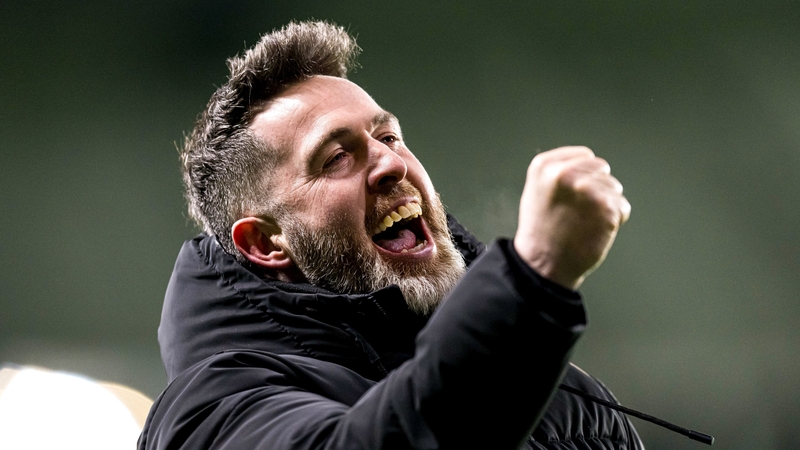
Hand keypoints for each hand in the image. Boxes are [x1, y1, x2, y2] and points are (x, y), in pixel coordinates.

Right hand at [514, 146, 630, 289]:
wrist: (543, 265)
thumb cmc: (540, 231)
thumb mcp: (537, 190)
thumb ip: (558, 171)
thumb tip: (588, 162)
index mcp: (545, 166)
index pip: (585, 155)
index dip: (583, 175)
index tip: (570, 195)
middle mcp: (566, 173)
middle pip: (602, 169)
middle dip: (596, 187)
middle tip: (578, 211)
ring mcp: (588, 190)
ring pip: (614, 188)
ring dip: (605, 205)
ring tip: (584, 222)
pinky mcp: (606, 208)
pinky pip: (622, 207)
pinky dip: (614, 220)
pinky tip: (594, 231)